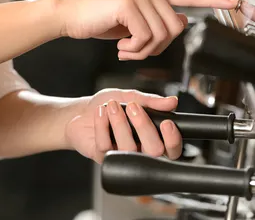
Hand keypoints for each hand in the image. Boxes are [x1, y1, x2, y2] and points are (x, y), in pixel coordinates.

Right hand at [57, 0, 238, 59]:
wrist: (67, 15)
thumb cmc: (97, 19)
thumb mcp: (131, 21)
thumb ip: (156, 20)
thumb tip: (182, 22)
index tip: (233, 2)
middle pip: (176, 27)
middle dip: (158, 47)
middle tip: (135, 49)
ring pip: (162, 35)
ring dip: (143, 51)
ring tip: (126, 47)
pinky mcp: (127, 3)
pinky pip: (145, 37)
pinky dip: (134, 49)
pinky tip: (119, 46)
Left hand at [65, 88, 181, 162]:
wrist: (81, 112)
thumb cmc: (109, 105)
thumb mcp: (131, 97)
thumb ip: (151, 101)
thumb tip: (172, 101)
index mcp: (152, 137)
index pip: (172, 149)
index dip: (173, 140)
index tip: (167, 123)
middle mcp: (140, 151)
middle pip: (155, 151)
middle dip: (144, 126)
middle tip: (133, 107)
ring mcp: (122, 157)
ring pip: (129, 149)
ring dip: (120, 123)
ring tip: (112, 106)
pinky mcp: (104, 158)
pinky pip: (106, 146)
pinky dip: (102, 124)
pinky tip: (100, 112)